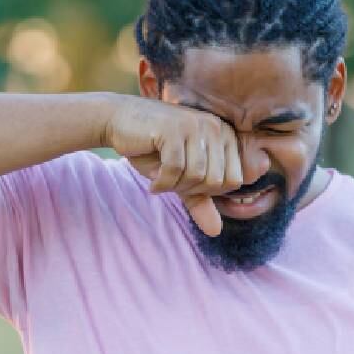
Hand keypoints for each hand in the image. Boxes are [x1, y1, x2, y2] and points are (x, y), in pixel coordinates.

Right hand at [102, 95, 243, 235]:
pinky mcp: (173, 129)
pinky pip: (175, 169)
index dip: (208, 191)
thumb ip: (200, 201)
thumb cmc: (152, 149)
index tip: (186, 182)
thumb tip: (216, 231)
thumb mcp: (181, 177)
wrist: (120, 122)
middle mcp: (215, 127)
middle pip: (216, 181)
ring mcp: (195, 125)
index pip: (234, 181)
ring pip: (197, 176)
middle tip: (171, 181)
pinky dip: (162, 182)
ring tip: (161, 178)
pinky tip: (153, 179)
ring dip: (175, 186)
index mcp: (225, 136)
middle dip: (190, 189)